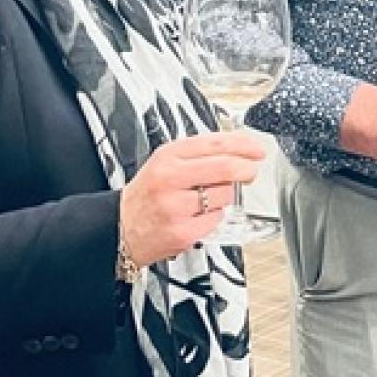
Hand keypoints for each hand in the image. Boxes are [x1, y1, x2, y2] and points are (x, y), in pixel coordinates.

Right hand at [120, 131, 264, 266]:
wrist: (120, 227)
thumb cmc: (146, 195)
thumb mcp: (164, 163)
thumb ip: (197, 155)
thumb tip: (236, 149)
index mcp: (167, 157)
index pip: (215, 144)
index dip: (243, 146)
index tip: (256, 150)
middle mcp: (170, 179)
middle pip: (224, 167)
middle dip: (246, 169)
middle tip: (251, 172)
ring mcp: (176, 207)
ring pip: (224, 195)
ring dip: (226, 195)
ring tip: (208, 198)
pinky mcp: (183, 231)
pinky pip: (216, 218)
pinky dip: (214, 216)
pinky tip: (198, 215)